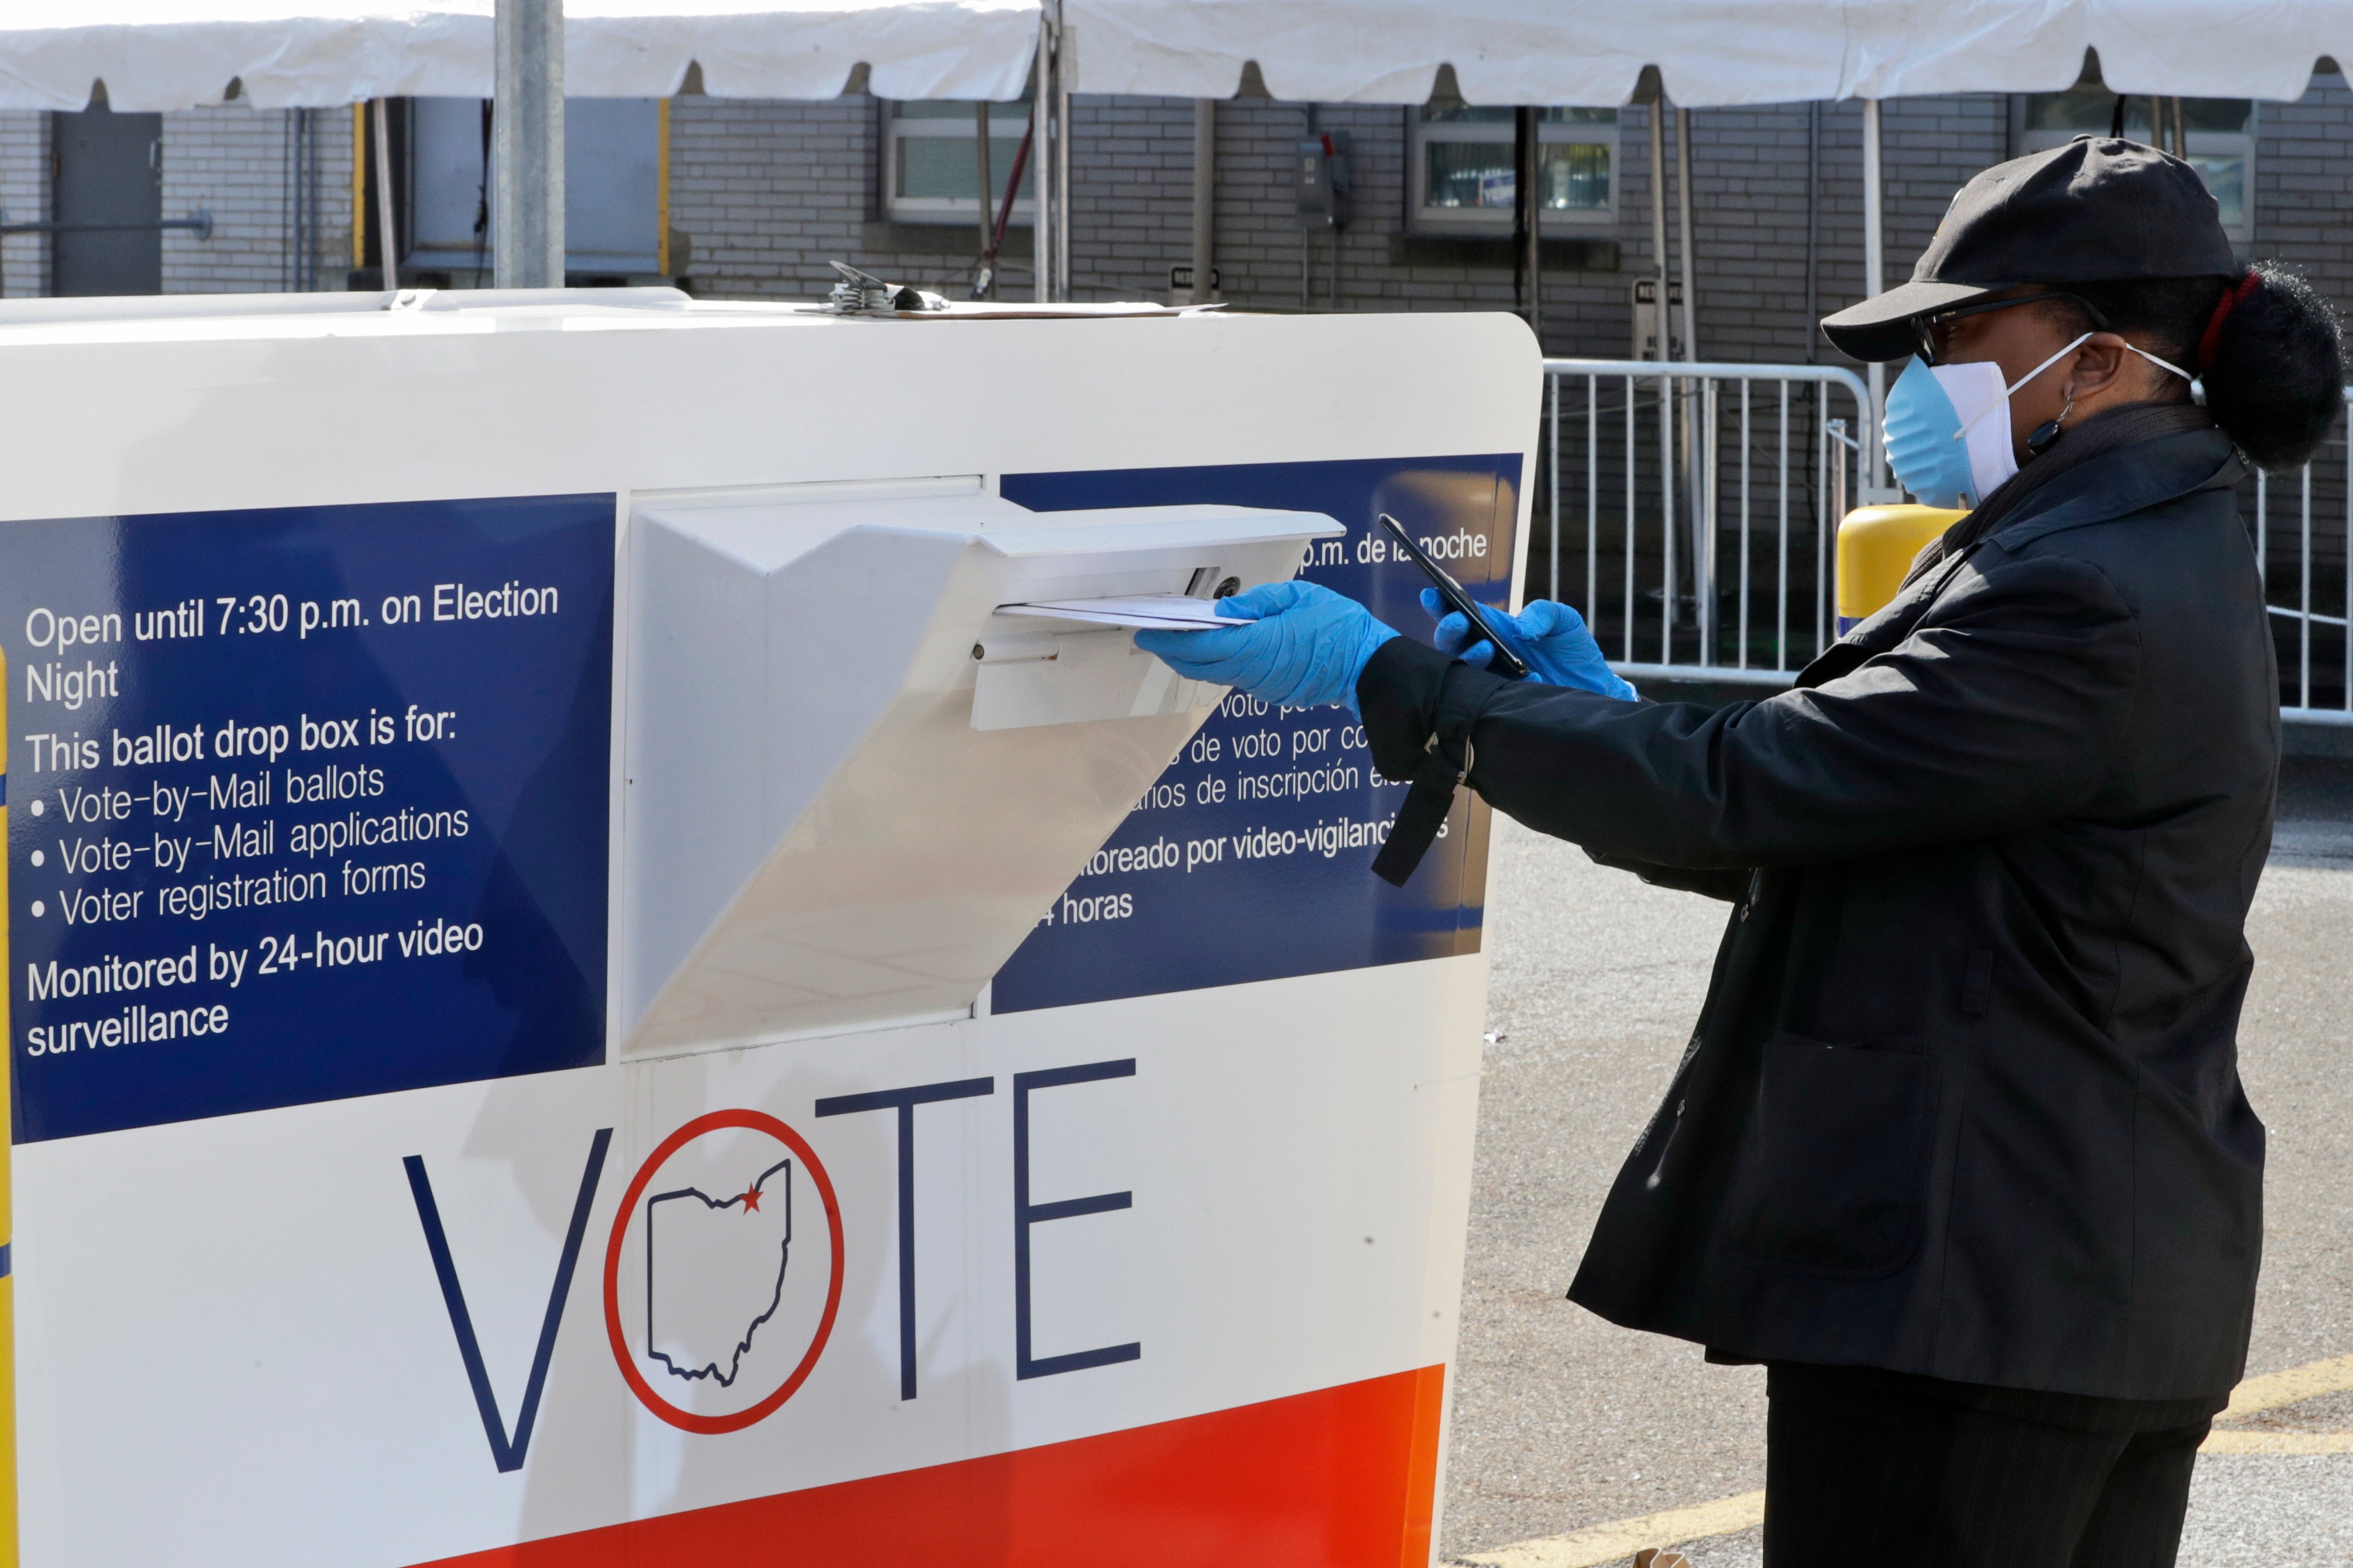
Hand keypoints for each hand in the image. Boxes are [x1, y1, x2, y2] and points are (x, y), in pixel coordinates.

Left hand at [1134, 579, 1398, 711]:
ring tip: (1174, 641)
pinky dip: (1215, 664)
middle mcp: (1254, 672)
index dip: (1170, 642)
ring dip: (1191, 660)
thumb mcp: (1300, 597)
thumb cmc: (1340, 625)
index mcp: (1259, 646)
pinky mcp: (1272, 692)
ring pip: (1215, 674)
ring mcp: (1263, 686)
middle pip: (1200, 665)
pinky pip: (1234, 678)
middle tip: (1149, 637)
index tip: (1146, 634)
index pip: (1201, 646)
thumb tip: (1221, 614)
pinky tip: (1211, 650)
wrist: (1371, 667)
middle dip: (1172, 652)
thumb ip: (1259, 603)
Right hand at [1422, 588, 1637, 699]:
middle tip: (1459, 622)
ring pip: (1461, 670)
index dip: (1441, 605)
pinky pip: (1486, 696)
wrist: (1594, 689)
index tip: (1431, 595)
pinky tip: (1528, 677)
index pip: (1460, 614)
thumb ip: (1543, 613)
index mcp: (1493, 628)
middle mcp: (1486, 653)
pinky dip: (1500, 683)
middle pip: (1451, 643)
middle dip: (1448, 630)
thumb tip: (1520, 629)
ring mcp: (1491, 679)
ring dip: (1469, 655)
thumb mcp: (1564, 620)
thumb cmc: (1573, 651)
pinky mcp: (1500, 703)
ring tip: (1488, 647)